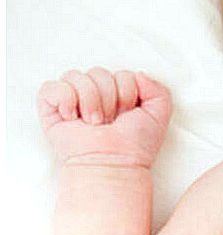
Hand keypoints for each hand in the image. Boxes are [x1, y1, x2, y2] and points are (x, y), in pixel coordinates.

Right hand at [38, 68, 171, 167]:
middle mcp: (94, 94)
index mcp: (117, 92)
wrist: (115, 162)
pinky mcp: (51, 112)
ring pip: (75, 76)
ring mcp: (71, 102)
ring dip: (89, 100)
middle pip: (98, 72)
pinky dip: (64, 99)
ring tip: (94, 122)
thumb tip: (137, 73)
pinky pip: (50, 88)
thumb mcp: (160, 112)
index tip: (127, 114)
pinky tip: (73, 116)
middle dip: (109, 97)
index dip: (127, 91)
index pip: (120, 72)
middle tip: (109, 121)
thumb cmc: (135, 143)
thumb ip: (158, 87)